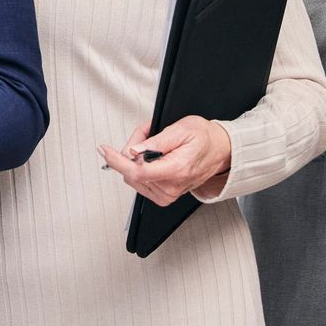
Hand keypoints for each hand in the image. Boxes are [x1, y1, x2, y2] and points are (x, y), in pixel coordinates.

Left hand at [98, 116, 232, 205]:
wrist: (220, 150)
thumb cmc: (204, 138)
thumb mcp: (182, 129)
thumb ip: (156, 141)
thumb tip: (134, 150)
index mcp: (176, 170)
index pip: (137, 171)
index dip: (117, 160)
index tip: (105, 150)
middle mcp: (171, 187)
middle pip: (132, 170)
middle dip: (133, 149)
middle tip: (148, 134)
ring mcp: (167, 194)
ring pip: (133, 175)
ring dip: (138, 156)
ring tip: (156, 144)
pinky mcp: (163, 196)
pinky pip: (139, 180)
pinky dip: (142, 166)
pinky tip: (154, 156)